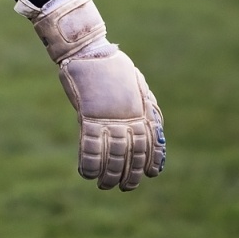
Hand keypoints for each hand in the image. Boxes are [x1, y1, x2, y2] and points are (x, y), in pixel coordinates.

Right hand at [15, 0, 165, 189]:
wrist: (88, 50)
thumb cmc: (111, 65)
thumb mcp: (136, 84)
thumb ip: (143, 105)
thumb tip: (150, 125)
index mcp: (141, 111)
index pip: (152, 143)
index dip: (153, 160)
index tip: (152, 174)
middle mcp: (128, 118)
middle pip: (133, 154)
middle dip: (130, 174)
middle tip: (124, 187)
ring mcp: (108, 118)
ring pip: (113, 155)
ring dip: (109, 174)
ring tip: (104, 186)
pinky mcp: (88, 116)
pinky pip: (90, 146)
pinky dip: (89, 162)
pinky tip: (86, 173)